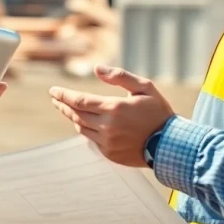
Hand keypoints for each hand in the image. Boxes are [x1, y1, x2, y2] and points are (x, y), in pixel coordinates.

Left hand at [49, 64, 173, 167]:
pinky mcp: (110, 154)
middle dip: (62, 105)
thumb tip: (97, 69)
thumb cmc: (158, 113)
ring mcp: (107, 142)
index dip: (63, 95)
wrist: (170, 145)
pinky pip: (91, 139)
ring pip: (80, 127)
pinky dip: (84, 129)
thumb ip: (120, 76)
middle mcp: (107, 126)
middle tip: (55, 98)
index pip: (79, 100)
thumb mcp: (145, 87)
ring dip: (71, 117)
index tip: (53, 91)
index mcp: (114, 108)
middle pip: (75, 114)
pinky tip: (82, 123)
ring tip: (65, 108)